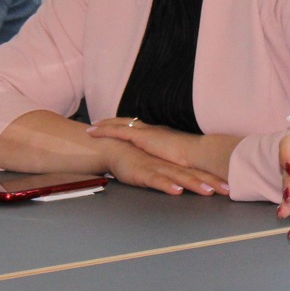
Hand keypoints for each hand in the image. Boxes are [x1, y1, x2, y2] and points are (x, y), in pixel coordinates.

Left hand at [87, 117, 235, 185]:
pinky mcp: (140, 137)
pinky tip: (92, 132)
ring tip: (91, 128)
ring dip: (104, 125)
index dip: (128, 126)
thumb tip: (170, 168)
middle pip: (127, 122)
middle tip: (99, 123)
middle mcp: (151, 130)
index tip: (118, 126)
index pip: (140, 128)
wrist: (198, 154)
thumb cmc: (194, 161)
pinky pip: (116, 131)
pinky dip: (103, 131)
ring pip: (119, 125)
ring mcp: (145, 132)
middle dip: (113, 122)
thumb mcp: (180, 161)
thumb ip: (171, 162)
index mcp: (159, 135)